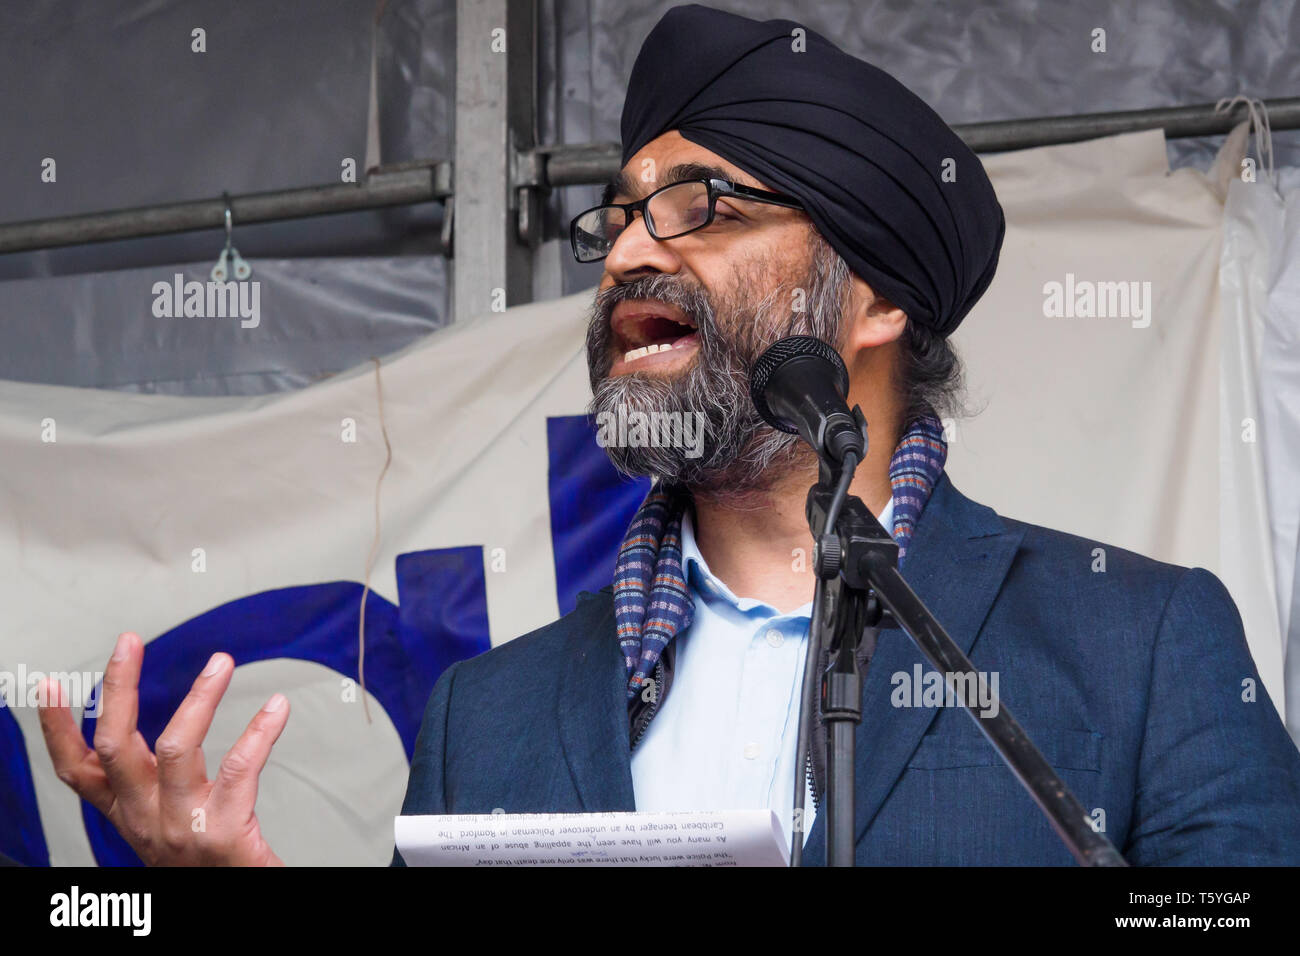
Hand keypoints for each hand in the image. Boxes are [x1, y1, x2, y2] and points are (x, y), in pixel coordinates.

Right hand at [37, 631, 288, 865]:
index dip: (57, 730)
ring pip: (175, 747)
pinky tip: (276, 708)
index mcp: (128, 814)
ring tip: (220, 662)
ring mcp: (181, 825)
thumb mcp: (162, 824)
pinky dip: (260, 732)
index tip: (48, 687)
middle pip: (115, 746)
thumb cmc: (206, 861)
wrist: (235, 902)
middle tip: (128, 643)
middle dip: (117, 689)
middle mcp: (146, 819)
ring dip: (199, 698)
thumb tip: (153, 736)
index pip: (77, 770)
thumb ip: (153, 784)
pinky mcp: (222, 832)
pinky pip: (238, 769)